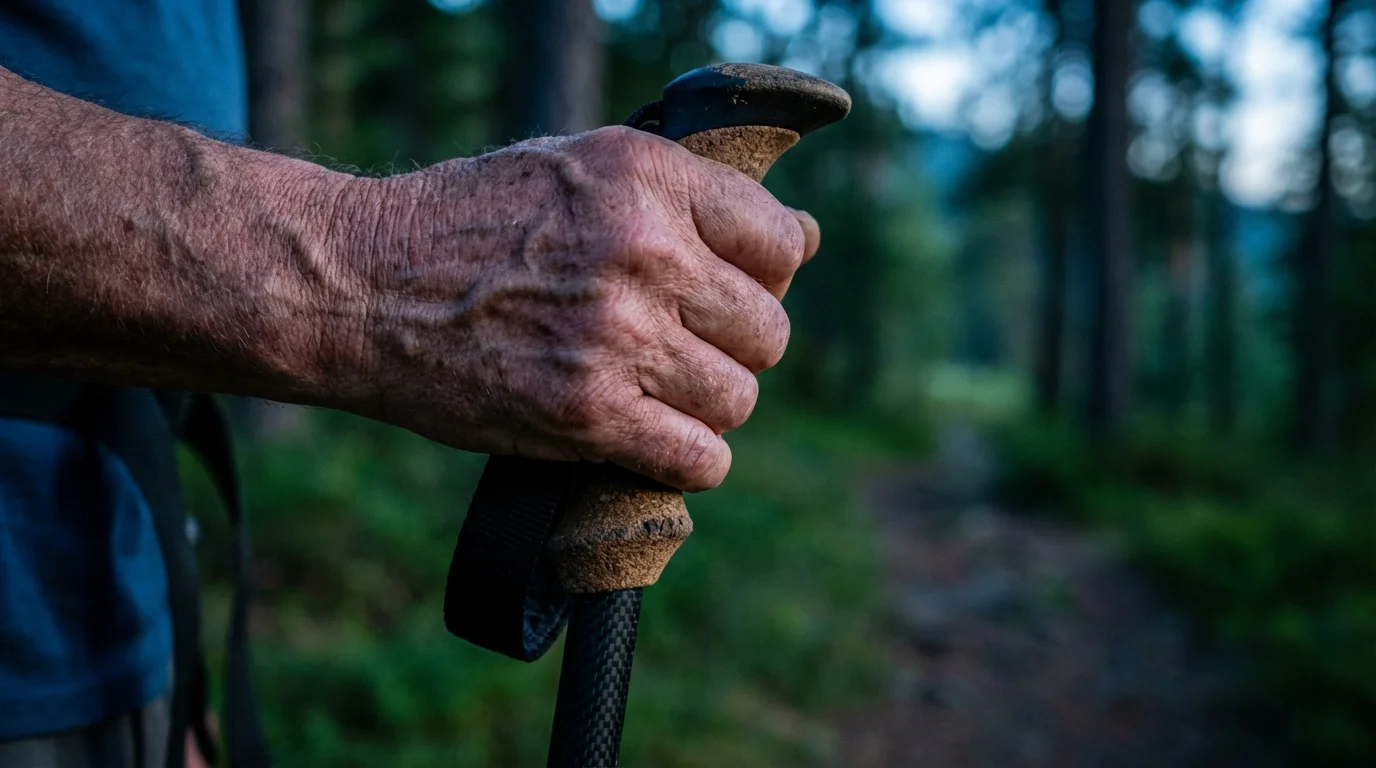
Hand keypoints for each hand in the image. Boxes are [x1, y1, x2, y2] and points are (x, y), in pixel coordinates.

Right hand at [322, 126, 819, 490]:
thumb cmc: (472, 222)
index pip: (779, 244)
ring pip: (738, 399)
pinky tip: (653, 439)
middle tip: (683, 346)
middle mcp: (643, 253)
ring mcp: (616, 339)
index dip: (762, 275)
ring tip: (657, 389)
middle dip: (734, 346)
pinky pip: (698, 459)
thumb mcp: (579, 167)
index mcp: (647, 178)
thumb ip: (689, 198)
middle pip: (767, 332)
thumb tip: (805, 239)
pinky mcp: (586, 416)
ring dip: (707, 405)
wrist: (360, 284)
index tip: (724, 291)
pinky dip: (687, 460)